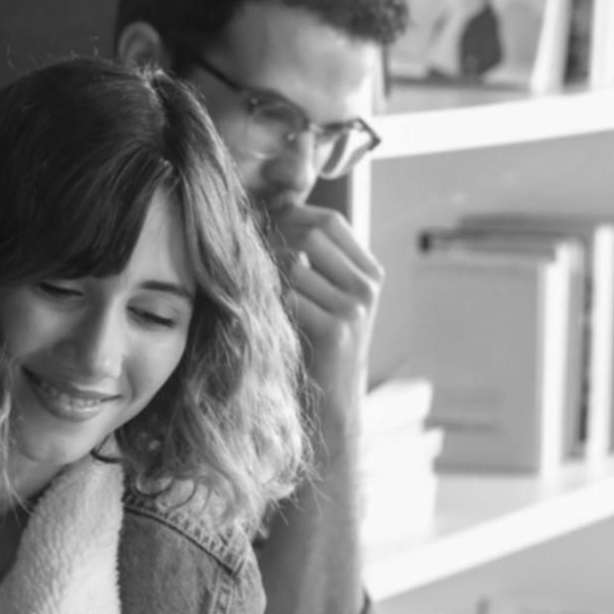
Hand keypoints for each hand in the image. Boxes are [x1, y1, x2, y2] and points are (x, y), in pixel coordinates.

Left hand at [271, 204, 383, 433]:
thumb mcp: (324, 298)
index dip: (292, 216)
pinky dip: (266, 298)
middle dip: (273, 237)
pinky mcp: (334, 332)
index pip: (331, 220)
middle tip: (245, 250)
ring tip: (249, 283)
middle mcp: (366, 286)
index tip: (260, 225)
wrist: (333, 403)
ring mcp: (353, 309)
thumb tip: (275, 210)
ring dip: (264, 270)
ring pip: (295, 264)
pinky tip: (255, 308)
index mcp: (368, 272)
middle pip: (313, 234)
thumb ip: (312, 262)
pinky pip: (288, 296)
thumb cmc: (316, 346)